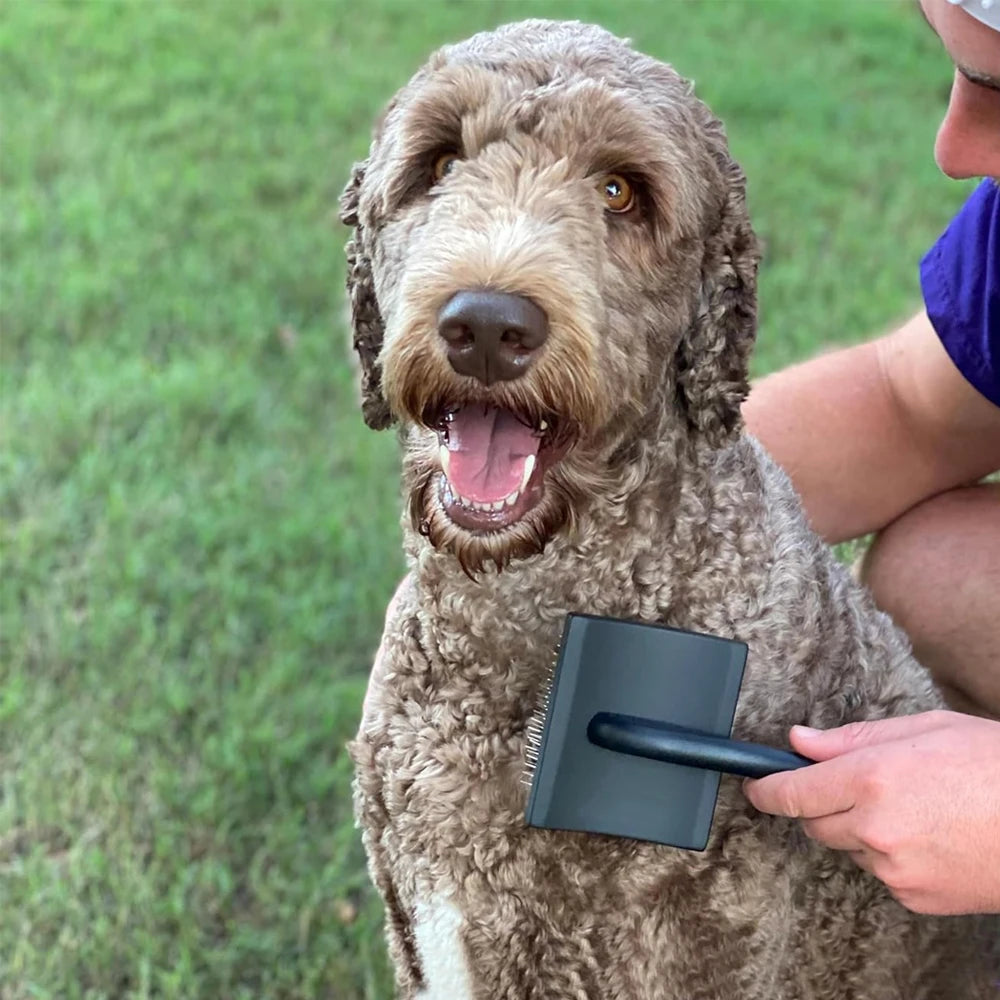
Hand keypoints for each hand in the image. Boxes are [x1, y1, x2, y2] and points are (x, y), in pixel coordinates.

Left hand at [743, 711, 999, 914]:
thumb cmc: (993, 766)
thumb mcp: (923, 729)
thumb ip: (852, 738)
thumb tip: (801, 740)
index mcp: (872, 777)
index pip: (793, 791)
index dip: (766, 790)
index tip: (754, 787)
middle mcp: (875, 826)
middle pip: (813, 823)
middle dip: (821, 805)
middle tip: (858, 787)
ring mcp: (894, 868)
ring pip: (848, 849)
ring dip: (859, 831)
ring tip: (911, 809)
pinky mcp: (915, 897)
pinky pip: (881, 874)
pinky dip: (889, 857)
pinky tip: (927, 836)